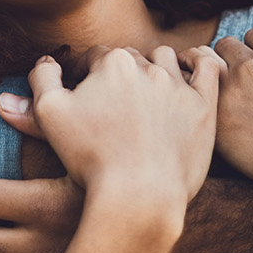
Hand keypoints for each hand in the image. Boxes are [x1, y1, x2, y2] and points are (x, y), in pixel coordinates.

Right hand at [31, 46, 219, 198]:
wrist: (137, 196)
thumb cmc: (90, 157)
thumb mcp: (49, 115)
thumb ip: (42, 78)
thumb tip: (46, 59)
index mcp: (112, 63)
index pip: (95, 56)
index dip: (86, 74)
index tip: (84, 95)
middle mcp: (148, 68)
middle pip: (130, 58)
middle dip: (118, 74)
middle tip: (112, 103)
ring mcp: (180, 87)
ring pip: (165, 59)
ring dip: (154, 67)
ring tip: (145, 89)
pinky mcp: (204, 107)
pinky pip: (210, 68)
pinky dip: (200, 60)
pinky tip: (189, 67)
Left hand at [214, 13, 252, 200]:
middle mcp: (251, 65)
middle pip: (226, 47)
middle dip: (233, 59)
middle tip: (242, 83)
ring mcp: (231, 92)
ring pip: (208, 70)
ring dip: (215, 77)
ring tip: (226, 97)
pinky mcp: (217, 120)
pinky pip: (200, 100)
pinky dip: (205, 104)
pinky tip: (215, 117)